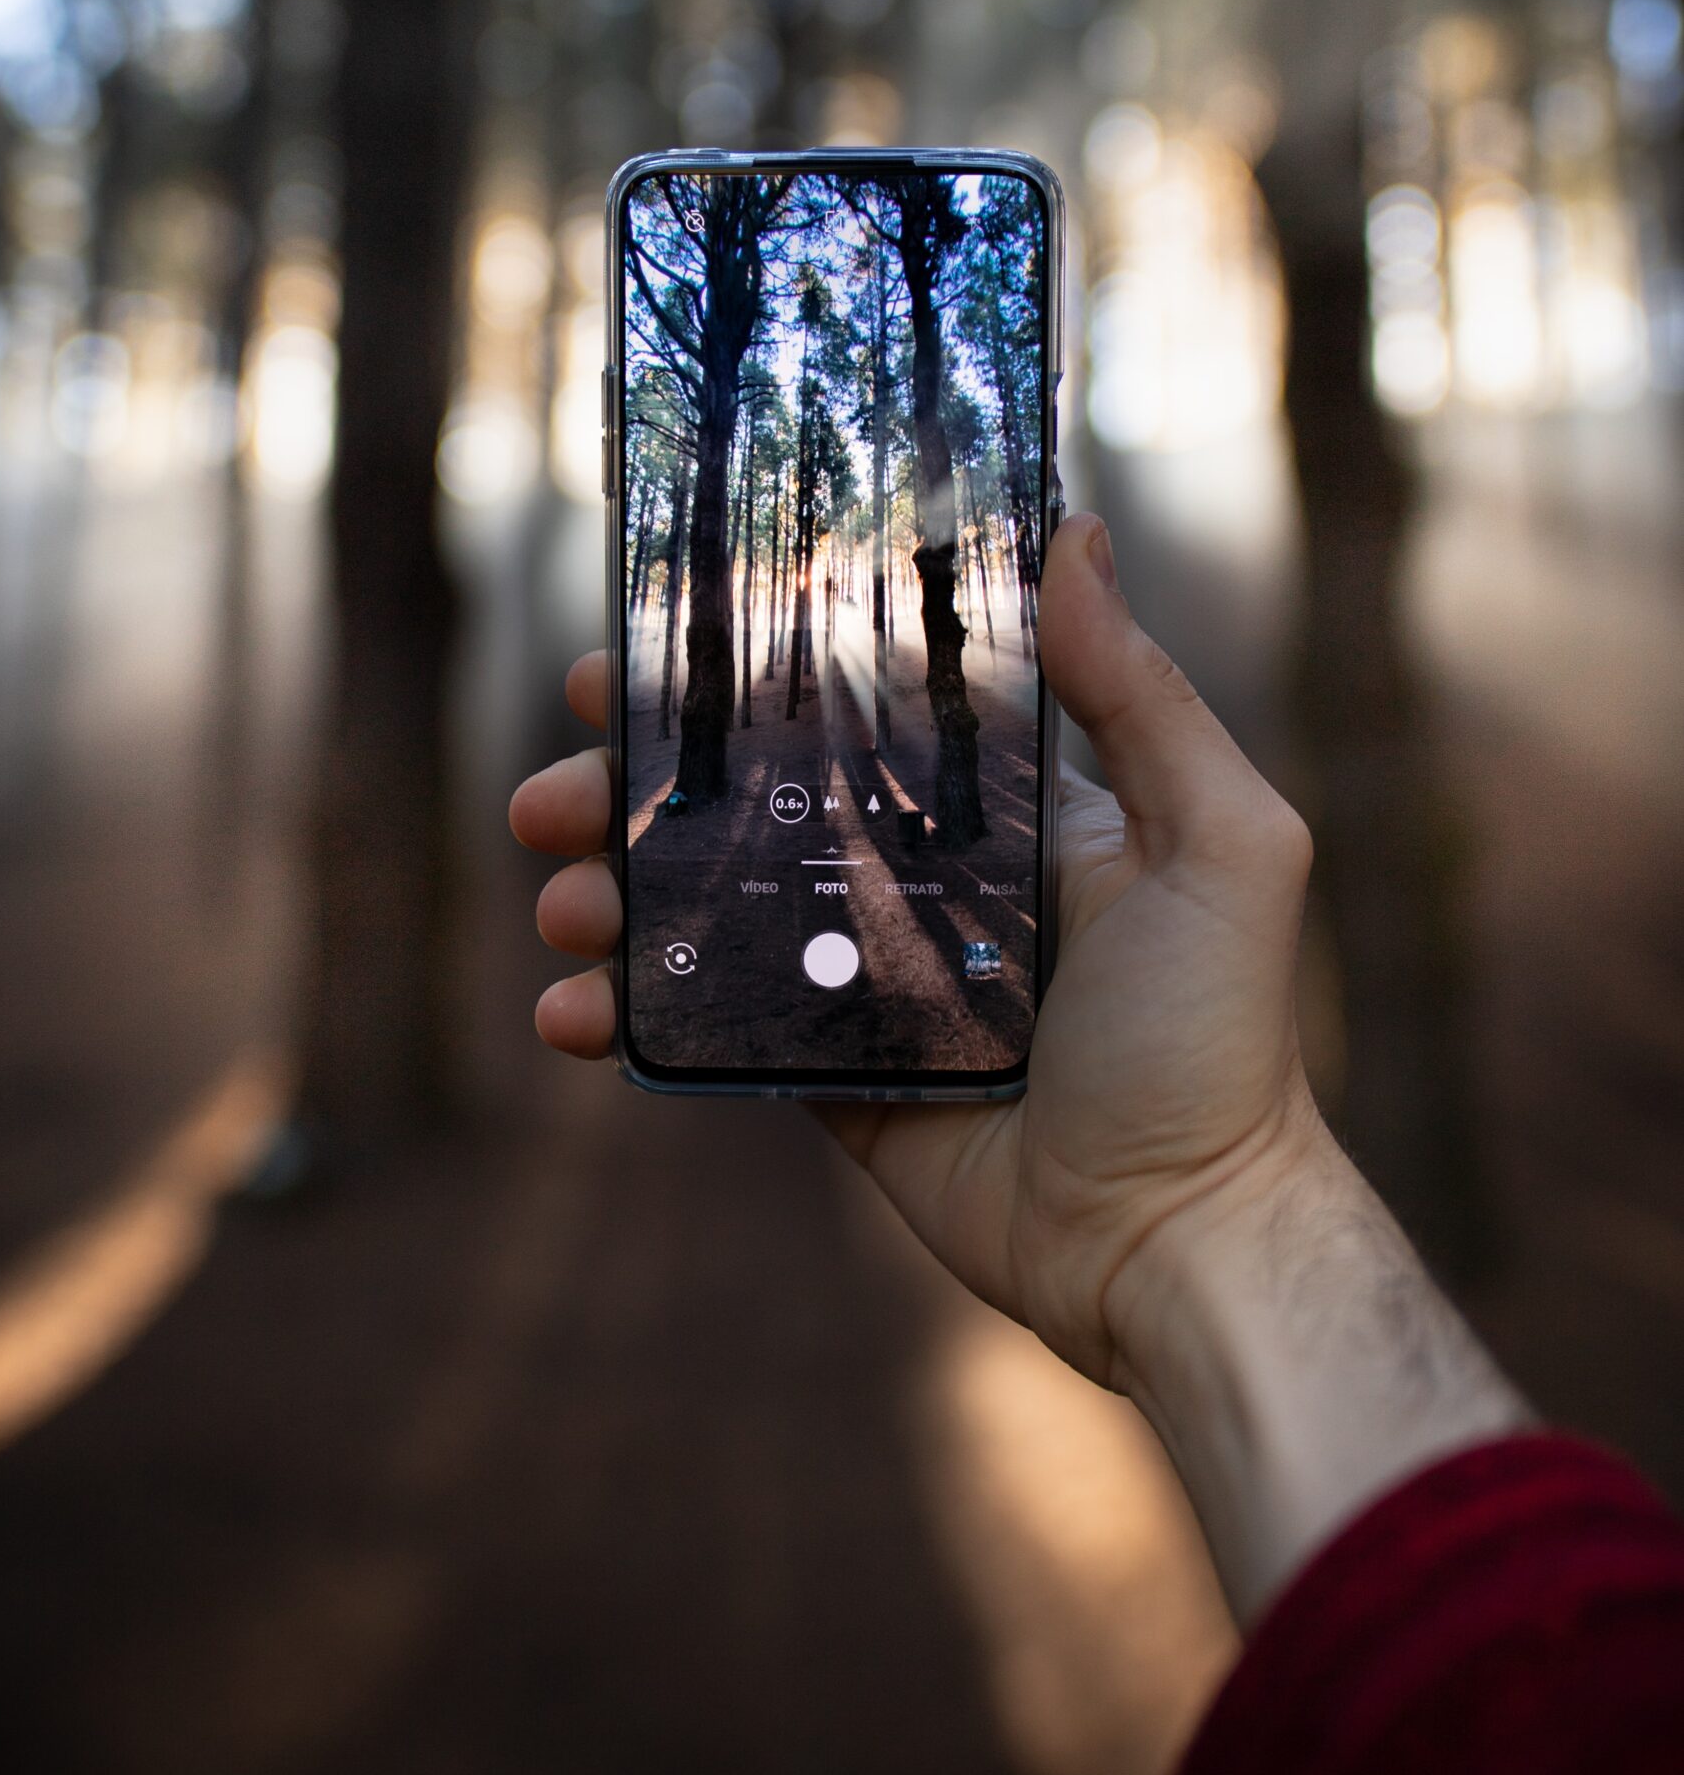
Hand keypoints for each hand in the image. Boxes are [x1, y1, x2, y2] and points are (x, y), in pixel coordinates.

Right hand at [510, 512, 1319, 1389]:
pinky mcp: (831, 1080)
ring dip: (611, 894)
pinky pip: (707, 1033)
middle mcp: (921, 881)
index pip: (849, 712)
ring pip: (705, 914)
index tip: (642, 645)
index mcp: (998, 811)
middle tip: (553, 790)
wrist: (1180, 1242)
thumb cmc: (1214, 1039)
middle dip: (635, 789)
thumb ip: (1144, 698)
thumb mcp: (1222, 844)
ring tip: (559, 899)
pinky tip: (571, 1013)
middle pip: (747, 805)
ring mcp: (866, 983)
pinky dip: (625, 1018)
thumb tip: (1076, 532)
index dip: (744, 676)